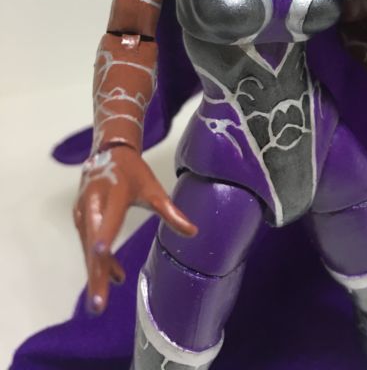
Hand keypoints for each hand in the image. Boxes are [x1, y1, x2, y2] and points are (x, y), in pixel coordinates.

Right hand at [73, 145, 196, 313]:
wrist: (107, 153)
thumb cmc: (133, 172)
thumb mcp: (153, 188)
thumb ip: (170, 211)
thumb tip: (193, 232)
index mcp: (112, 192)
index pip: (109, 217)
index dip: (105, 236)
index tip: (101, 253)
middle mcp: (92, 204)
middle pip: (93, 243)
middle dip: (96, 273)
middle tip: (98, 304)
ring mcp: (83, 213)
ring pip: (89, 249)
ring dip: (95, 275)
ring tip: (99, 304)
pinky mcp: (81, 220)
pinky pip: (89, 246)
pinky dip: (100, 263)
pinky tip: (115, 278)